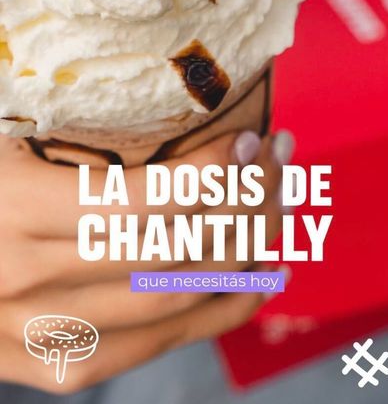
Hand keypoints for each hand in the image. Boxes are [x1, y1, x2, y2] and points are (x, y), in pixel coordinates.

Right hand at [0, 129, 292, 393]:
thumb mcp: (11, 140)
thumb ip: (73, 127)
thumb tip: (173, 99)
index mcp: (14, 212)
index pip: (140, 204)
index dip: (211, 174)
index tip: (250, 142)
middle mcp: (31, 286)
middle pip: (173, 251)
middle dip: (246, 202)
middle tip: (280, 159)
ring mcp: (48, 339)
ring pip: (179, 299)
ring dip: (246, 249)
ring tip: (281, 203)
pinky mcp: (65, 367)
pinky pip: (162, 343)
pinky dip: (224, 308)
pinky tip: (263, 274)